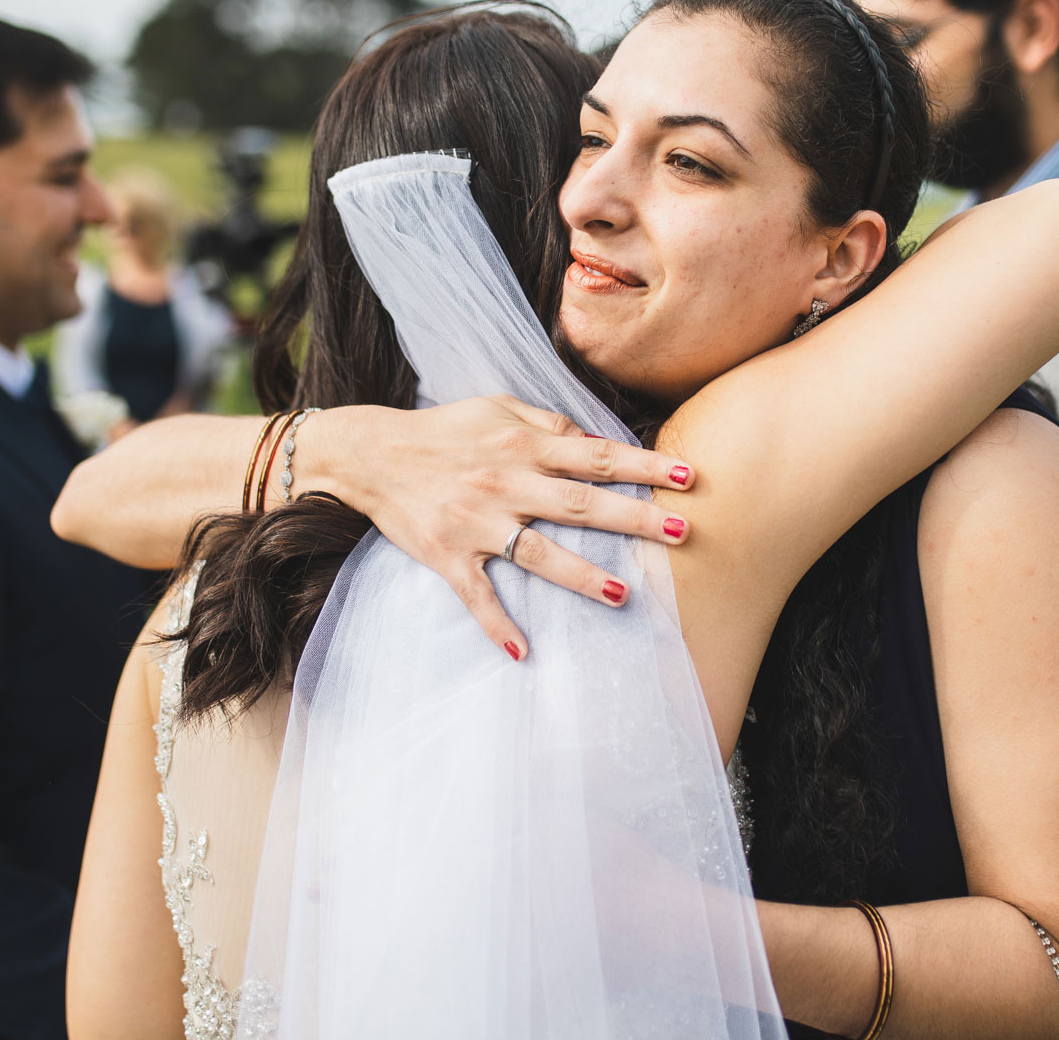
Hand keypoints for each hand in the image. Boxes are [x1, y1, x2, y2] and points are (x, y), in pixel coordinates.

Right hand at [296, 396, 694, 659]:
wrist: (370, 454)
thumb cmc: (443, 430)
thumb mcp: (496, 407)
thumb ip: (549, 423)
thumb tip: (598, 440)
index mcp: (523, 447)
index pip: (596, 457)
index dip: (645, 465)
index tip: (689, 476)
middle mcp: (505, 484)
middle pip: (580, 504)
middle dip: (633, 518)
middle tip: (681, 531)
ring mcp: (477, 523)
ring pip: (537, 553)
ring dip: (580, 574)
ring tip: (621, 593)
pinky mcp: (447, 556)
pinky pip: (477, 596)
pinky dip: (497, 625)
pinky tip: (523, 652)